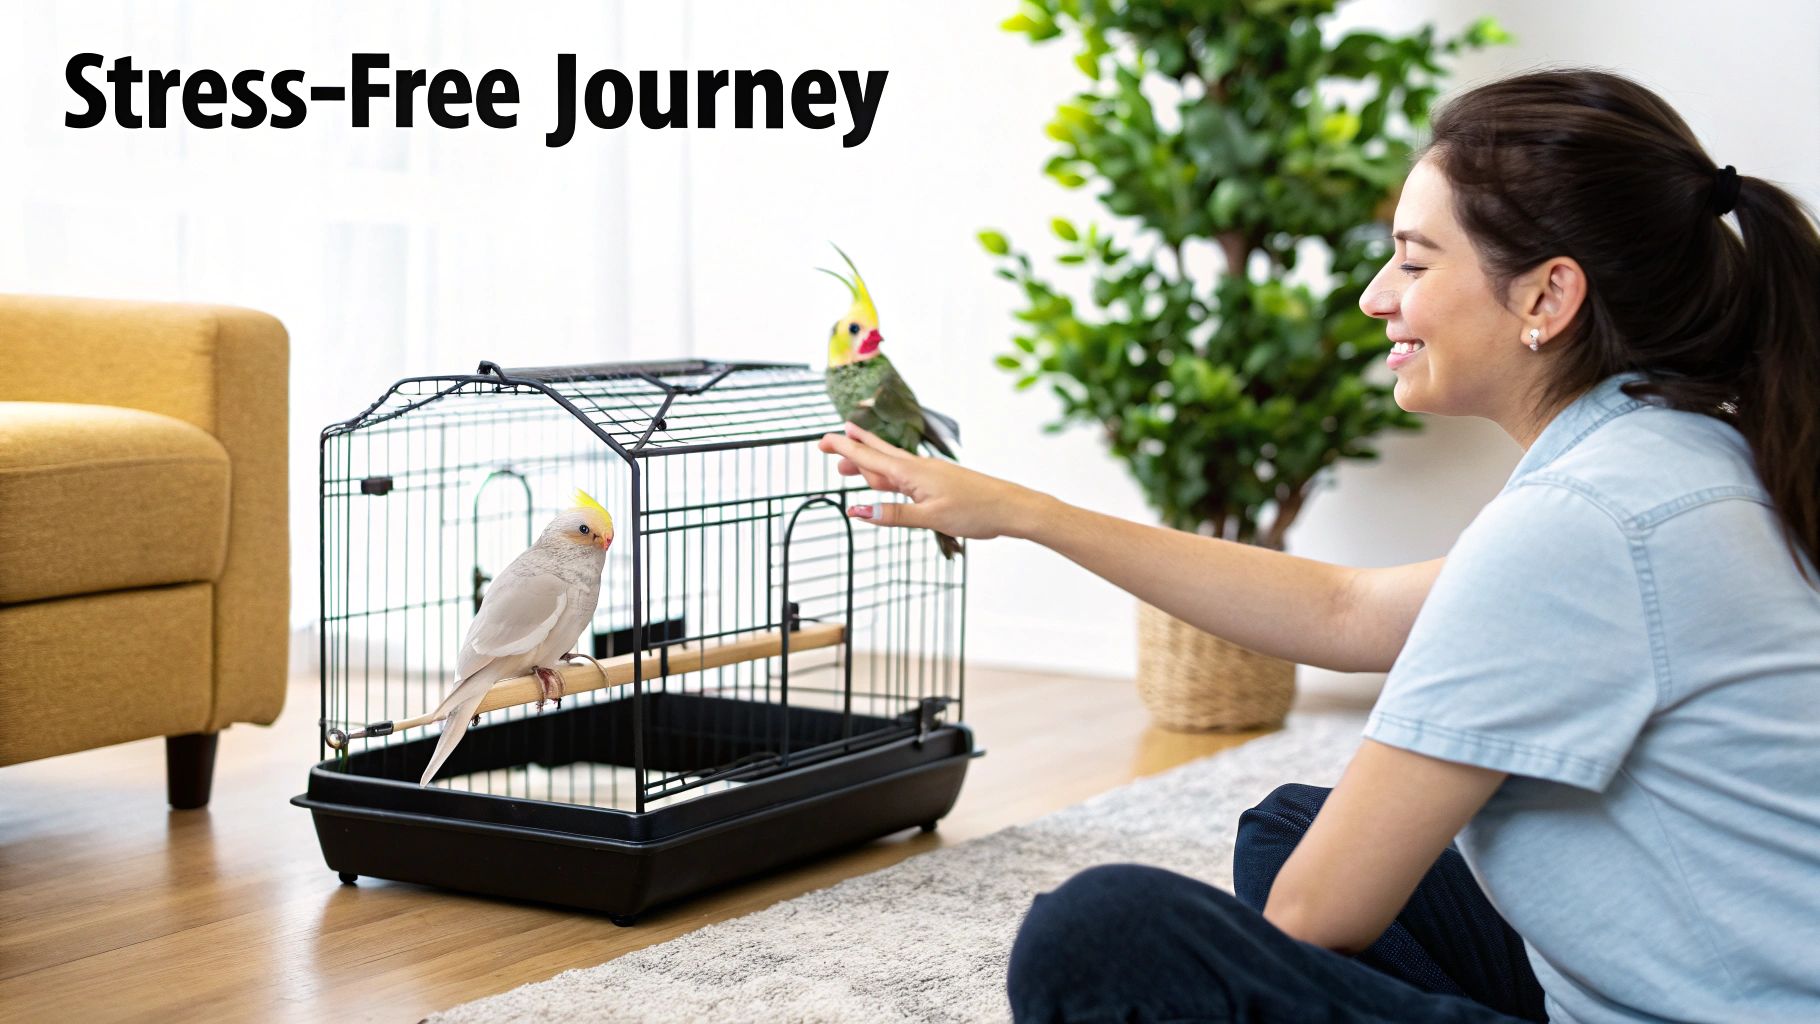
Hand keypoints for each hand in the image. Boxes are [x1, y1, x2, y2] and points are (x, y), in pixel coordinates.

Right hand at [817, 422, 1044, 539]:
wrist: (1011, 507)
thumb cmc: (975, 512)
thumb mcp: (929, 518)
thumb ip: (892, 515)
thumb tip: (856, 511)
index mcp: (912, 473)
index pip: (870, 457)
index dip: (845, 448)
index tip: (822, 440)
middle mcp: (918, 468)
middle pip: (877, 455)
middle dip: (852, 450)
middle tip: (827, 446)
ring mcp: (929, 474)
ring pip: (891, 466)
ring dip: (867, 464)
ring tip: (848, 466)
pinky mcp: (939, 483)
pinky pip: (905, 476)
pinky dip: (887, 476)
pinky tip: (885, 482)